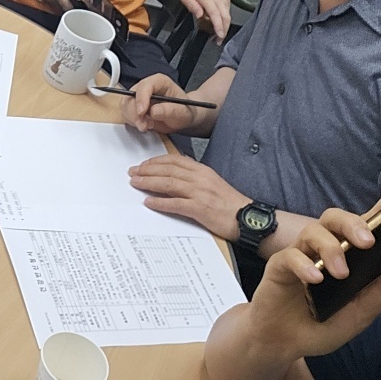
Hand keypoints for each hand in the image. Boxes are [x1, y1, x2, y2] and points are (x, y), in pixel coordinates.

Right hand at [122, 73, 200, 134]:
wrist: (182, 118)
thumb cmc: (184, 111)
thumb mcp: (182, 112)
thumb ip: (169, 111)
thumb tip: (154, 111)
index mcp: (159, 82)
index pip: (145, 85)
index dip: (141, 98)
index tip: (142, 112)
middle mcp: (146, 87)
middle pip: (130, 96)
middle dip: (134, 112)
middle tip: (144, 125)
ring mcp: (138, 97)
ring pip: (125, 105)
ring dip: (133, 118)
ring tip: (147, 126)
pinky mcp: (134, 107)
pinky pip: (126, 114)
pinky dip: (133, 122)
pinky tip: (145, 125)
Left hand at [127, 153, 249, 240]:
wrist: (248, 219)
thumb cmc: (230, 204)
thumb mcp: (212, 184)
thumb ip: (195, 178)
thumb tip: (175, 176)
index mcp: (202, 171)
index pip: (175, 160)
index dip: (156, 161)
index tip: (143, 164)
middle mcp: (200, 178)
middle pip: (168, 170)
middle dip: (147, 170)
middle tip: (133, 172)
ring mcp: (200, 193)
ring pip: (168, 183)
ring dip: (149, 183)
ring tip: (135, 183)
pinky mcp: (200, 209)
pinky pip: (175, 204)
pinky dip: (160, 202)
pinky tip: (149, 203)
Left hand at [179, 0, 230, 42]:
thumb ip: (192, 6)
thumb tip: (199, 15)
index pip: (216, 16)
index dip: (219, 27)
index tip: (219, 36)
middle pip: (226, 18)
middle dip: (223, 31)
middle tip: (218, 40)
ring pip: (228, 15)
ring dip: (224, 25)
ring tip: (217, 33)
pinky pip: (227, 10)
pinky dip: (224, 18)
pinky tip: (218, 22)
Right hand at [251, 200, 380, 358]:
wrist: (283, 344)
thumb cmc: (320, 325)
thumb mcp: (358, 315)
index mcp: (345, 256)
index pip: (362, 227)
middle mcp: (321, 249)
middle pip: (333, 218)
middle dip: (352, 223)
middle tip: (368, 242)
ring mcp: (299, 255)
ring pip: (312, 231)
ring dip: (330, 247)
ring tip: (340, 272)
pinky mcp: (278, 267)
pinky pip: (290, 256)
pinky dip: (304, 264)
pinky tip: (315, 279)